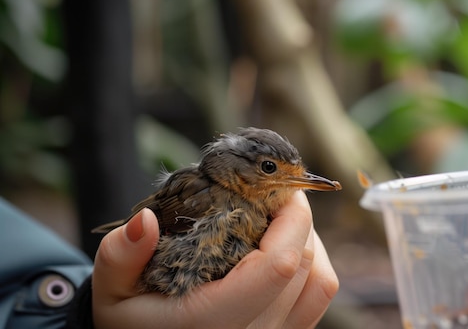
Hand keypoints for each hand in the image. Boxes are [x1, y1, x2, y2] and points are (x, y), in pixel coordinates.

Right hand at [91, 191, 337, 328]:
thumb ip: (121, 256)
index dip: (291, 218)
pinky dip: (312, 263)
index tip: (277, 188)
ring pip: (320, 281)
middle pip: (304, 265)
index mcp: (213, 322)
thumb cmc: (131, 319)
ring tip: (280, 219)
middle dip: (298, 219)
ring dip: (308, 240)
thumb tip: (145, 220)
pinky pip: (318, 296)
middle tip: (274, 194)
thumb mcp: (111, 290)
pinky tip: (285, 247)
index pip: (279, 266)